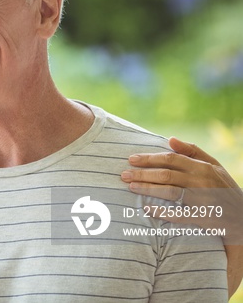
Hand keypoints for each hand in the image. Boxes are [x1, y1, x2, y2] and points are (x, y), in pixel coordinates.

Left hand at [120, 137, 242, 296]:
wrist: (242, 217)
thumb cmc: (224, 187)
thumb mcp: (214, 165)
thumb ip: (192, 151)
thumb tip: (170, 138)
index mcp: (203, 167)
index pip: (171, 159)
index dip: (150, 158)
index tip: (131, 159)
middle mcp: (203, 181)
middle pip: (167, 174)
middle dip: (143, 173)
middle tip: (123, 174)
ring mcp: (203, 200)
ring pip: (170, 191)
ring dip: (148, 189)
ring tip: (131, 187)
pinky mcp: (203, 217)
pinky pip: (179, 214)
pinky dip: (162, 211)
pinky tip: (147, 208)